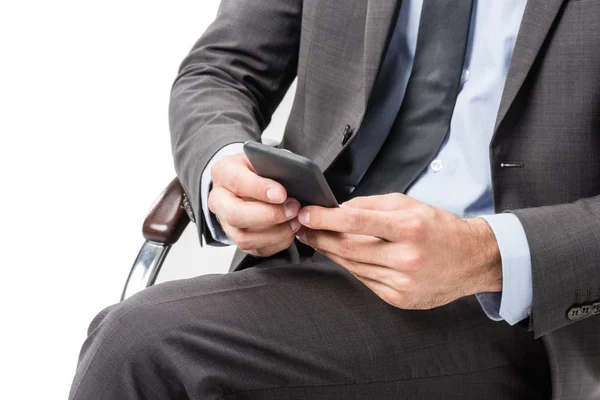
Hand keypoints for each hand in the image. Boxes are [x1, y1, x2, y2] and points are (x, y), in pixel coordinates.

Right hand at [209, 152, 300, 256]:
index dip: (260, 189)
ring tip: (296, 221)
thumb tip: (295, 173)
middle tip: (293, 209)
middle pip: (235, 215)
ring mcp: (226, 224)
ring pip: (244, 238)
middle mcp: (219, 200)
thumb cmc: (256, 169)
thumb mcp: (262, 157)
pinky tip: (291, 231)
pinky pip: (257, 249)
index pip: (237, 182)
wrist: (245, 183)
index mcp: (223, 173)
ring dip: (276, 232)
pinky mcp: (238, 240)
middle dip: (268, 215)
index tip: (282, 193)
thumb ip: (276, 162)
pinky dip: (278, 242)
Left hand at [296, 193, 501, 308]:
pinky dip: (350, 266)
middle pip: (348, 248)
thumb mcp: (409, 204)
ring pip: (352, 266)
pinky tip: (342, 256)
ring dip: (330, 252)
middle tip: (303, 227)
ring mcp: (402, 281)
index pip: (356, 222)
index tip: (306, 214)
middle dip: (320, 237)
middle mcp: (406, 257)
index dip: (325, 219)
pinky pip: (364, 280)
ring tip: (317, 239)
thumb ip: (372, 204)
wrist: (471, 260)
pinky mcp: (399, 298)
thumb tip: (339, 209)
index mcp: (408, 227)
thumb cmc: (438, 227)